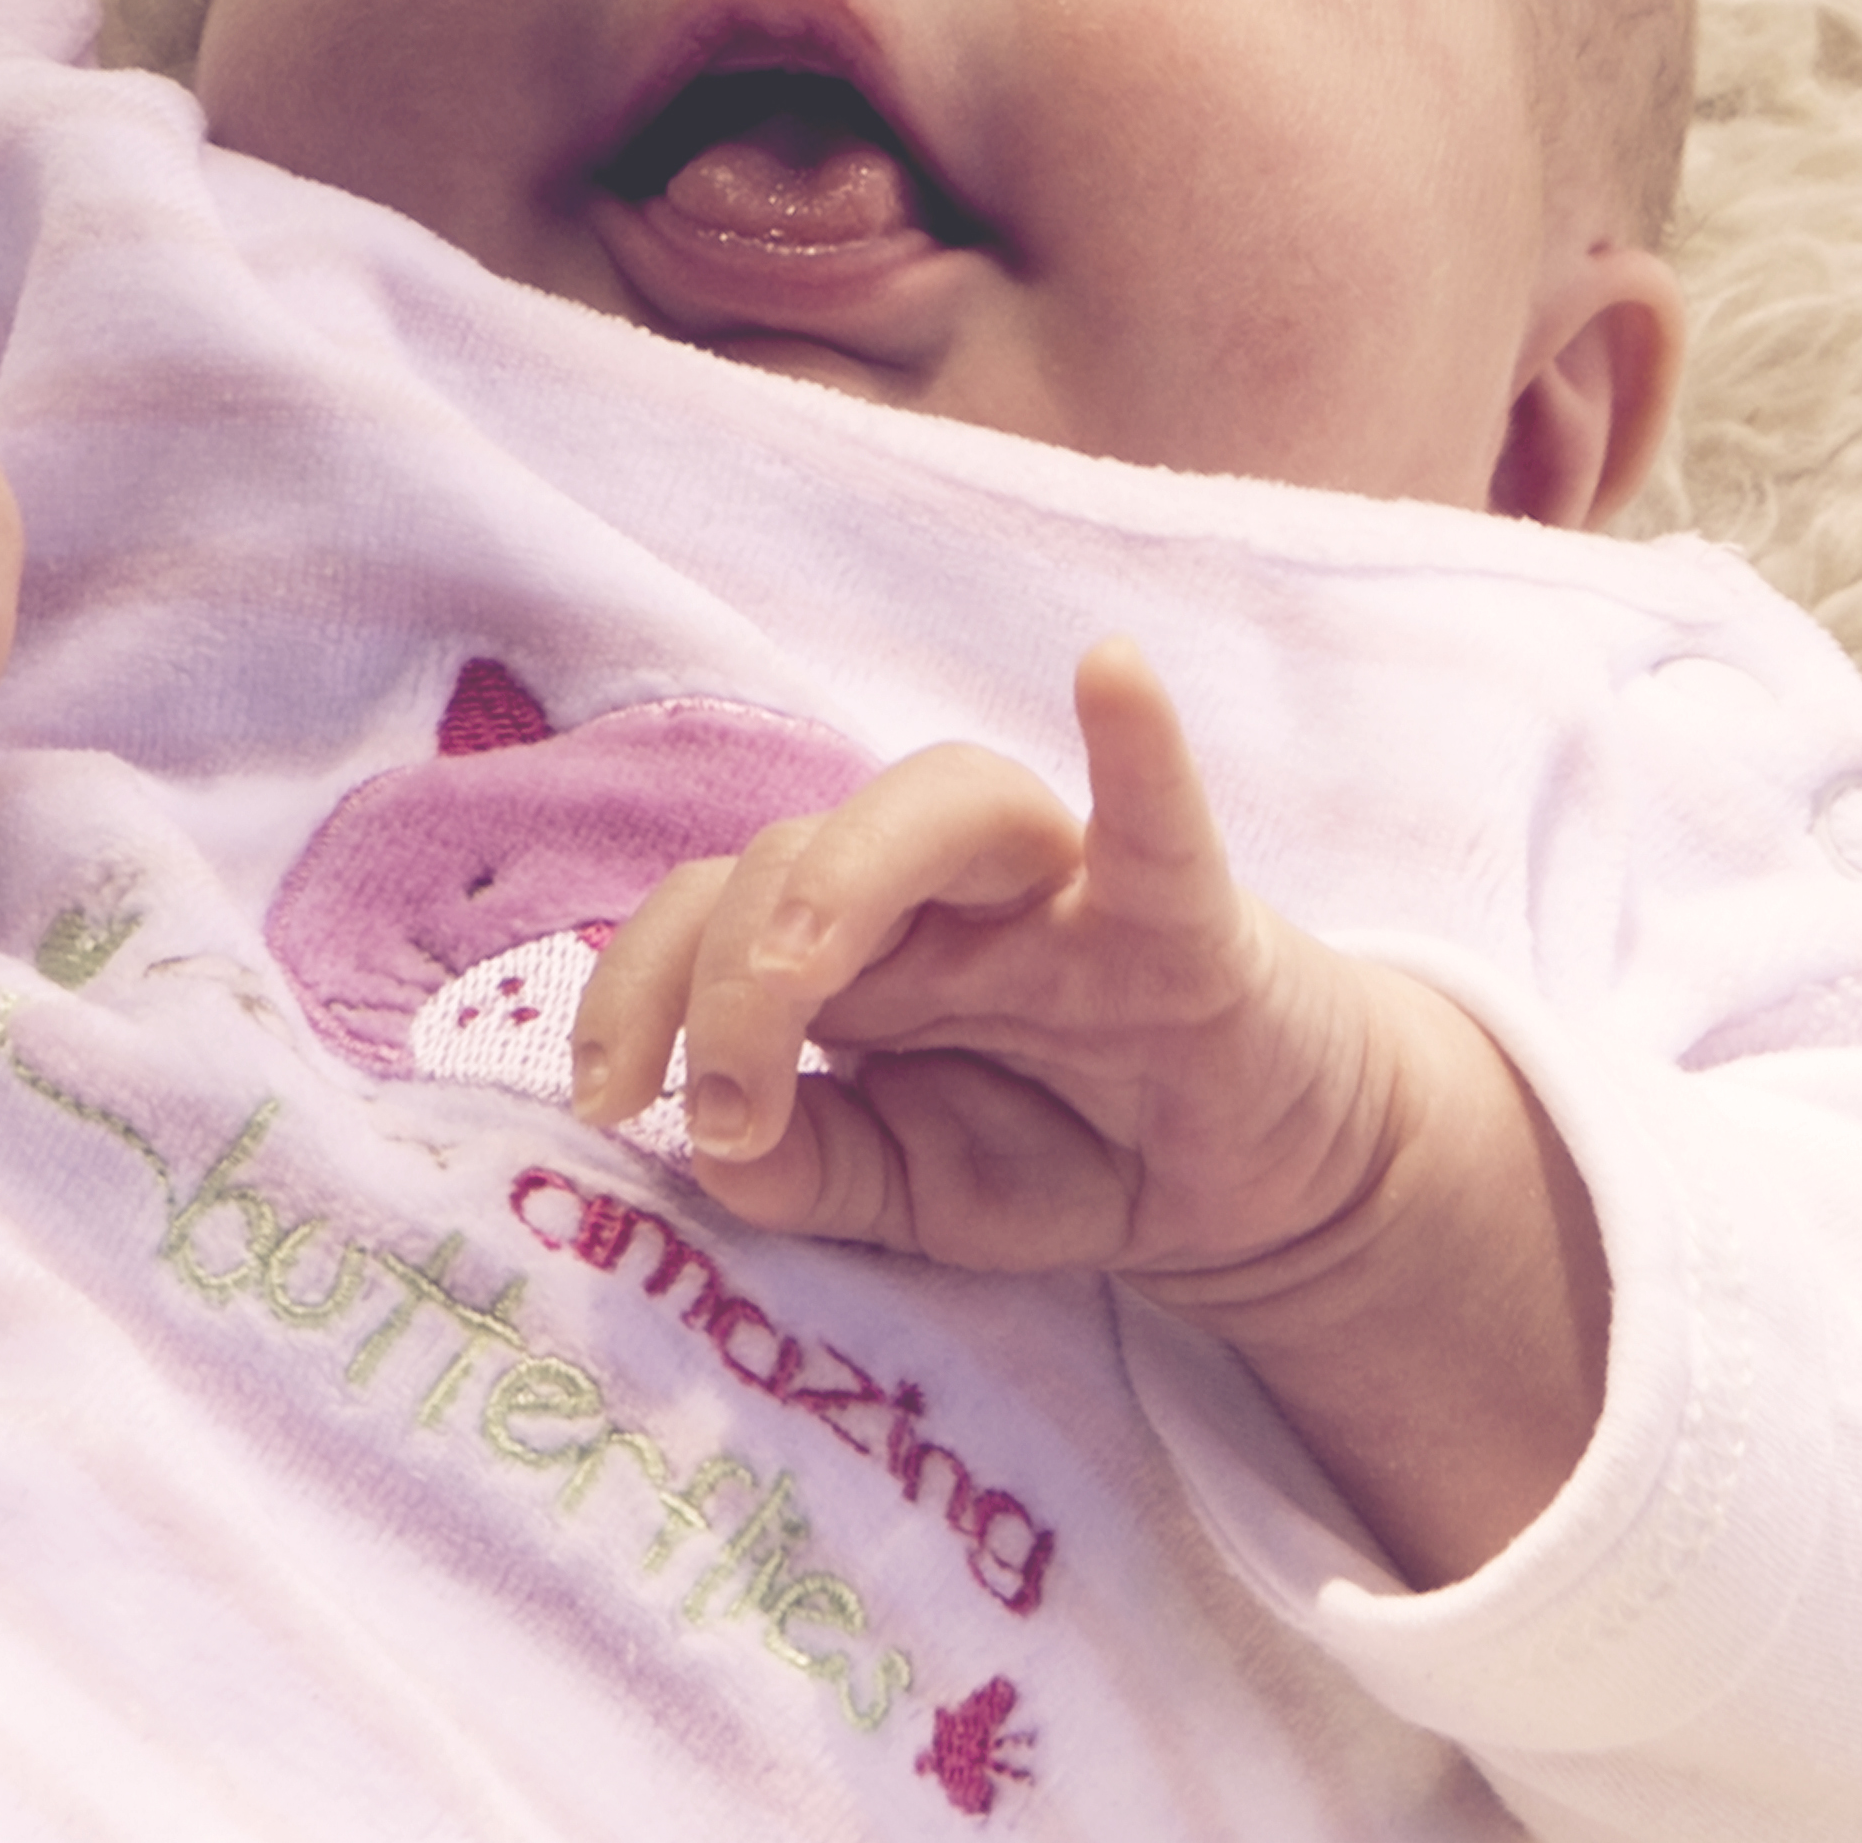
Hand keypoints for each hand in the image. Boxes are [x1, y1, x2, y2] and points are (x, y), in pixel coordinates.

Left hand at [571, 640, 1609, 1582]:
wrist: (1254, 1185)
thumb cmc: (1066, 1142)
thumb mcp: (913, 1189)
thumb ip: (811, 1169)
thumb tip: (715, 1151)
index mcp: (854, 950)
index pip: (705, 911)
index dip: (633, 988)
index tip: (607, 1103)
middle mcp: (936, 892)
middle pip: (799, 847)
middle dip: (727, 966)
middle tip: (714, 1100)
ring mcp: (1059, 890)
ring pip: (943, 802)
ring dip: (849, 877)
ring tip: (799, 973)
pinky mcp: (1182, 919)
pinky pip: (1156, 821)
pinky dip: (1140, 747)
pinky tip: (1113, 673)